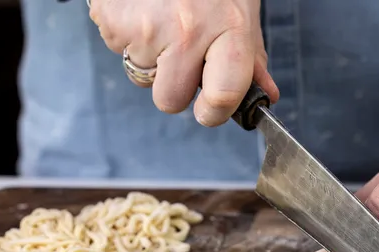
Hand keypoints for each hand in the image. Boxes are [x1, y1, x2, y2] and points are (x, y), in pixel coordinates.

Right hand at [90, 0, 279, 125]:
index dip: (214, 113)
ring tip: (161, 18)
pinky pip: (118, 50)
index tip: (209, 110)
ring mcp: (147, 27)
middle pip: (170, 100)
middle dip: (173, 86)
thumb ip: (251, 56)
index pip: (223, 95)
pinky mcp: (113, 20)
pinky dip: (128, 35)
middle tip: (180, 55)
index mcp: (228, 28)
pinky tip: (142, 8)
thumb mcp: (240, 9)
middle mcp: (188, 31)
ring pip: (141, 77)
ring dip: (150, 57)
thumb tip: (266, 95)